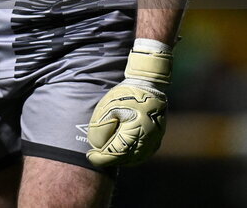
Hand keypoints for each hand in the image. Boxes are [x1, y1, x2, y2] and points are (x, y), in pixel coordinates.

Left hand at [86, 42, 171, 166]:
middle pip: (124, 160)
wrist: (147, 85)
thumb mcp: (108, 108)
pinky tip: (118, 150)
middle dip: (108, 158)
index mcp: (138, 132)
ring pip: (133, 160)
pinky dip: (128, 156)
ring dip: (118, 158)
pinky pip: (140, 156)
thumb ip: (100, 129)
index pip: (116, 154)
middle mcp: (149, 141)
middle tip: (95, 153)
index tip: (89, 155)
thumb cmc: (126, 95)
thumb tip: (97, 147)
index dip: (101, 158)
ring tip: (105, 150)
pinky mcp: (156, 141)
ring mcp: (154, 142)